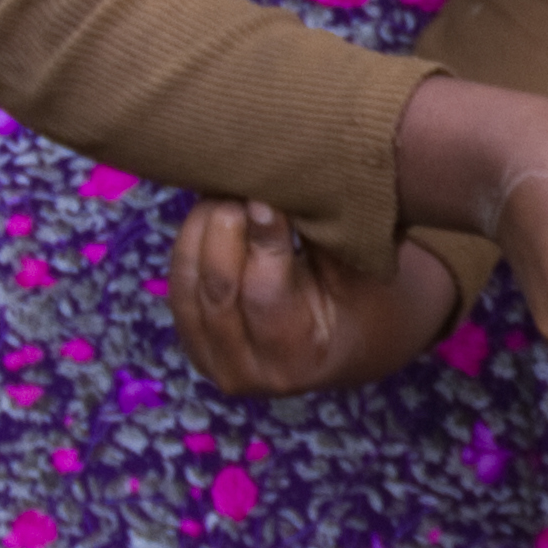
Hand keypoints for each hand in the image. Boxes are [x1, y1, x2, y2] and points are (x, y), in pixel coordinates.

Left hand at [168, 198, 462, 397]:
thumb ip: (323, 231)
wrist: (354, 344)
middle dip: (223, 226)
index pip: (265, 292)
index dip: (262, 238)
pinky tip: (210, 210)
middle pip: (218, 288)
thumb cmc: (368, 300)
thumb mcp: (361, 271)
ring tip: (225, 188)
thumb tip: (287, 175)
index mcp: (299, 358)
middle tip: (239, 180)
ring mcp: (214, 364)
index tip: (264, 193)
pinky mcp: (194, 345)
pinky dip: (190, 244)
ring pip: (188, 284)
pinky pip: (179, 287)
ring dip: (201, 229)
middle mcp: (250, 372)